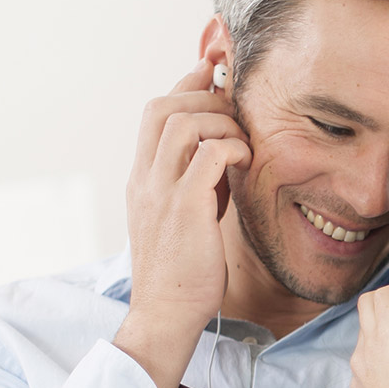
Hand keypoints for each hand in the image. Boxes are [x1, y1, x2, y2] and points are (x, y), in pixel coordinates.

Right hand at [124, 58, 248, 326]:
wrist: (167, 313)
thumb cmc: (184, 270)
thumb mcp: (185, 215)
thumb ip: (196, 181)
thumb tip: (222, 153)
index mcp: (142, 177)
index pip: (155, 112)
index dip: (186, 85)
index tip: (214, 73)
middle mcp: (144, 178)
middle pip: (162, 106)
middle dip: (204, 95)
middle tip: (237, 111)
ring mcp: (160, 192)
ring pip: (182, 122)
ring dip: (221, 122)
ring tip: (242, 143)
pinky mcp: (184, 209)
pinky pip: (209, 154)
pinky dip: (232, 147)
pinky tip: (246, 161)